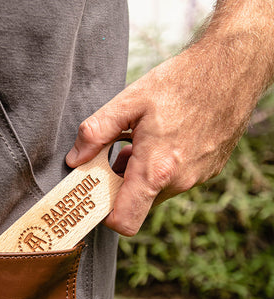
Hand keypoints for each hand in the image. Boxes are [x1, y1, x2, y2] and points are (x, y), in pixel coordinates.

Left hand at [66, 44, 262, 235]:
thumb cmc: (179, 82)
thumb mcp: (128, 102)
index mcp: (155, 169)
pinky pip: (176, 181)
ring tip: (142, 143)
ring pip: (156, 192)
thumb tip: (75, 160)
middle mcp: (178, 181)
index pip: (125, 222)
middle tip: (119, 156)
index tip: (97, 195)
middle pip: (138, 205)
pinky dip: (163, 169)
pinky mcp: (208, 171)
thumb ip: (96, 133)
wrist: (230, 69)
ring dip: (143, 176)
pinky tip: (164, 141)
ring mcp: (196, 178)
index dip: (107, 215)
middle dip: (122, 186)